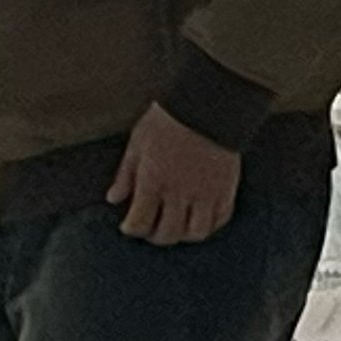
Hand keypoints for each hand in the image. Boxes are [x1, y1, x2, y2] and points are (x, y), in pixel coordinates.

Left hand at [109, 102, 241, 244]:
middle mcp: (180, 192)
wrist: (206, 104)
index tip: (128, 226)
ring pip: (196, 232)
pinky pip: (220, 218)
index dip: (131, 229)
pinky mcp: (226, 188)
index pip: (140, 222)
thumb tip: (114, 199)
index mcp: (154, 181)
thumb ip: (125, 175)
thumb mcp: (137, 144)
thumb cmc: (167, 120)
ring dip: (183, 235)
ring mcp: (206, 193)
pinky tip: (199, 218)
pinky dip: (209, 225)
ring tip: (176, 228)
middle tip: (150, 230)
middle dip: (155, 236)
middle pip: (168, 233)